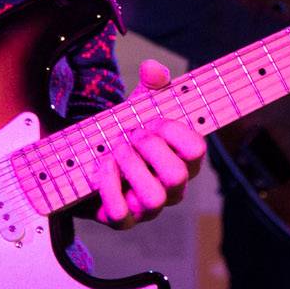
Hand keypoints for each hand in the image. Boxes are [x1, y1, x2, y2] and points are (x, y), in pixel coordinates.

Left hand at [94, 58, 207, 228]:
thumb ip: (151, 84)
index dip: (173, 131)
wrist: (92, 159)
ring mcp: (149, 207)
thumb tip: (153, 68)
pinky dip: (108, 185)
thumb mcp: (141, 105)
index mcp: (184, 159)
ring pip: (154, 198)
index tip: (152, 120)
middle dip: (149, 147)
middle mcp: (173, 187)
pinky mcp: (123, 220)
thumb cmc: (127, 133)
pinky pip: (121, 213)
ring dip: (130, 166)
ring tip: (115, 150)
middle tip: (130, 134)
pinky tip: (102, 167)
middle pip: (177, 175)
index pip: (197, 149)